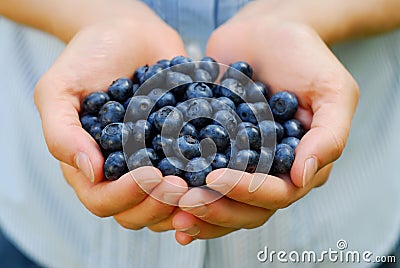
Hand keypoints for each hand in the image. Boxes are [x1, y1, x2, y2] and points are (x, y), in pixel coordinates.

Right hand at [34, 6, 187, 229]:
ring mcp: (152, 164)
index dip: (126, 196)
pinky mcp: (179, 151)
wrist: (128, 33)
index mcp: (89, 166)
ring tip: (202, 185)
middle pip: (137, 213)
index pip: (102, 201)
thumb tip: (90, 172)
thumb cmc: (88, 58)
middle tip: (180, 184)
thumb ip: (61, 133)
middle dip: (159, 204)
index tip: (151, 175)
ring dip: (185, 203)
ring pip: (167, 205)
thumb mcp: (58, 90)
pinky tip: (220, 173)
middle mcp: (121, 173)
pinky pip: (192, 178)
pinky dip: (205, 182)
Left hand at [172, 4, 358, 243]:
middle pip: (248, 209)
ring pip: (223, 202)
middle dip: (216, 209)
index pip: (278, 194)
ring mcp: (242, 163)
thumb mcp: (332, 90)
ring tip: (169, 207)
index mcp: (301, 163)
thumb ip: (329, 135)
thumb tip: (304, 177)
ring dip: (198, 210)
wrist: (265, 31)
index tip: (215, 179)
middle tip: (185, 202)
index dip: (247, 193)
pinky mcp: (216, 148)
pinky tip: (161, 197)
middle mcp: (271, 171)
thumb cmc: (304, 56)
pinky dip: (184, 190)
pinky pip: (201, 176)